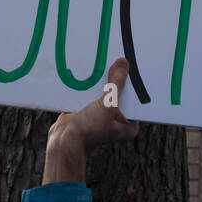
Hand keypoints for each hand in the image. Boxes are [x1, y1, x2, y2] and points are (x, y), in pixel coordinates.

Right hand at [42, 58, 139, 183]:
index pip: (137, 101)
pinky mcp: (88, 110)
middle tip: (120, 59)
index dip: (137, 84)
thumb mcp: (107, 105)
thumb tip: (123, 64)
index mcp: (129, 125)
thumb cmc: (89, 130)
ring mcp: (102, 115)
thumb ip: (116, 85)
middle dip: (119, 79)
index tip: (137, 65)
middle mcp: (117, 120)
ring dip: (103, 81)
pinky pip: (93, 94)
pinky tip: (91, 70)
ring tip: (106, 61)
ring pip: (106, 92)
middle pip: (121, 94)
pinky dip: (91, 85)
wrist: (63, 142)